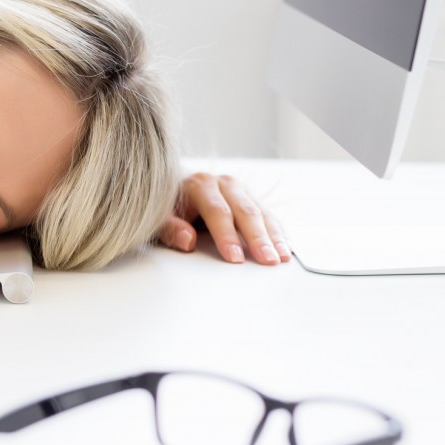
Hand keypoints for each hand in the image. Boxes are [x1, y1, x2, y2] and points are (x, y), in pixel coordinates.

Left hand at [156, 173, 291, 264]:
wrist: (176, 190)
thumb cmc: (168, 208)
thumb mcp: (160, 219)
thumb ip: (170, 229)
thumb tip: (188, 241)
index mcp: (200, 185)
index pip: (217, 212)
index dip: (227, 236)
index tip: (235, 258)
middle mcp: (224, 183)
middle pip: (245, 212)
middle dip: (258, 238)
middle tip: (267, 260)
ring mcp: (240, 190)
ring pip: (261, 213)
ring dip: (274, 237)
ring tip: (282, 257)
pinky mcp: (251, 198)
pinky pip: (268, 215)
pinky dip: (278, 232)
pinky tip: (285, 247)